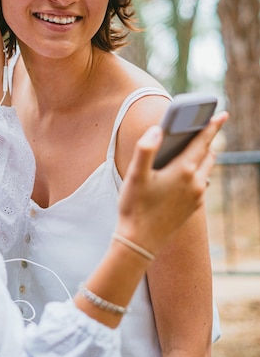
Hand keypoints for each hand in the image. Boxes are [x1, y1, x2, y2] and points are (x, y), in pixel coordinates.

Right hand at [116, 111, 227, 256]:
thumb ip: (146, 148)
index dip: (211, 126)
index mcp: (183, 170)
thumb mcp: (135, 175)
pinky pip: (200, 185)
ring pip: (206, 170)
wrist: (139, 242)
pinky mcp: (193, 208)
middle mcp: (195, 183)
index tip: (221, 114)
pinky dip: (196, 173)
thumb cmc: (135, 207)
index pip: (202, 142)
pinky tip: (184, 174)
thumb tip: (158, 129)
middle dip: (207, 140)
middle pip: (208, 154)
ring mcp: (196, 197)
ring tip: (195, 148)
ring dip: (203, 157)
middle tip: (206, 127)